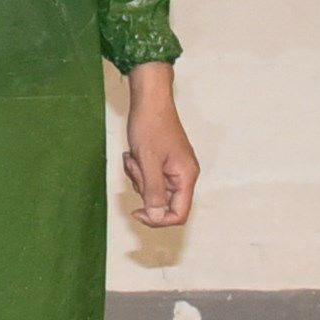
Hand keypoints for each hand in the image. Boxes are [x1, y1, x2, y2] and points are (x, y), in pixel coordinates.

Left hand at [117, 64, 199, 232]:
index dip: (158, 219)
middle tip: (135, 168)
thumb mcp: (148, 161)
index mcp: (186, 177)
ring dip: (139, 178)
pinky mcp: (163, 162)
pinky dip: (138, 169)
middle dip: (144, 189)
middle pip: (164, 202)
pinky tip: (134, 154)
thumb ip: (153, 191)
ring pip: (153, 190)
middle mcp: (183, 175)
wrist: (149, 99)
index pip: (179, 214)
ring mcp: (173, 168)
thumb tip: (155, 217)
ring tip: (134, 157)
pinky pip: (149, 177)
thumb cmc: (150, 125)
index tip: (138, 211)